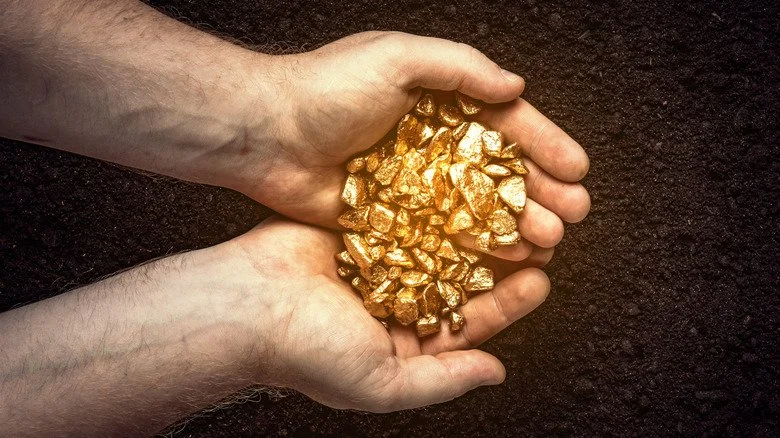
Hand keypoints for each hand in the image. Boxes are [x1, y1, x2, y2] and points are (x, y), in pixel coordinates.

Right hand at [233, 216, 552, 411]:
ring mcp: (377, 260)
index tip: (540, 281)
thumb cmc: (306, 351)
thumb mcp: (382, 382)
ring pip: (438, 242)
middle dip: (499, 261)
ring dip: (474, 229)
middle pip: (459, 278)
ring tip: (511, 210)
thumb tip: (495, 374)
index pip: (468, 323)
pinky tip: (463, 190)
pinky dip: (434, 205)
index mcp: (401, 342)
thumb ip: (442, 378)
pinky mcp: (359, 226)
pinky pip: (405, 214)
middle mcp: (393, 300)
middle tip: (539, 239)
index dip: (506, 304)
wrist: (246, 301)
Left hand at [240, 31, 590, 260]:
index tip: (577, 169)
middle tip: (574, 215)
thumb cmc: (325, 88)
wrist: (264, 133)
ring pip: (478, 207)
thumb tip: (516, 88)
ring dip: (517, 223)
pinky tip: (504, 258)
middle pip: (499, 170)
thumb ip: (460, 68)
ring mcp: (414, 184)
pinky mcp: (393, 217)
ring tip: (549, 241)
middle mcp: (432, 143)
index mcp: (439, 101)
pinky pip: (443, 234)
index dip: (545, 144)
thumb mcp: (396, 57)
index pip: (505, 123)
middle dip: (541, 191)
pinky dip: (475, 246)